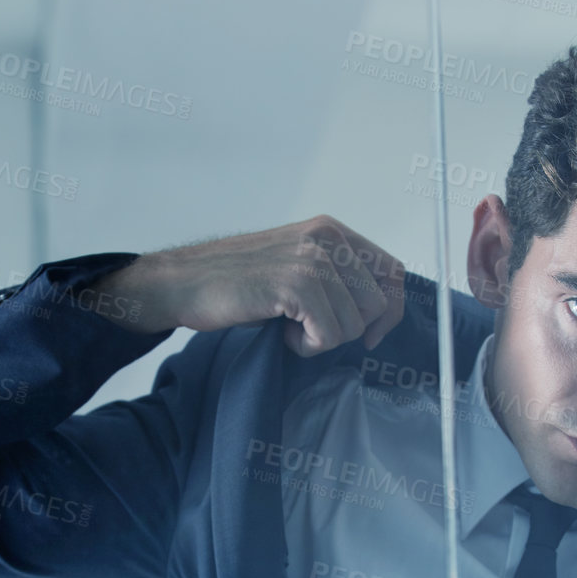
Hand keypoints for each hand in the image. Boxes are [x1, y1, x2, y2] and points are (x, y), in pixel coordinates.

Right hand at [93, 215, 406, 354]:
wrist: (184, 283)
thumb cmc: (237, 283)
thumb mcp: (296, 266)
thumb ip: (337, 276)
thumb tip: (380, 313)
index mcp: (332, 231)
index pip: (392, 271)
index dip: (389, 310)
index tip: (368, 335)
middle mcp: (327, 237)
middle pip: (378, 303)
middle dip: (350, 331)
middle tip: (310, 330)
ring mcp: (312, 258)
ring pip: (354, 324)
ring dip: (323, 340)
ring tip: (289, 327)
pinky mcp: (296, 283)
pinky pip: (329, 335)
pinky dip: (307, 347)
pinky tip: (283, 334)